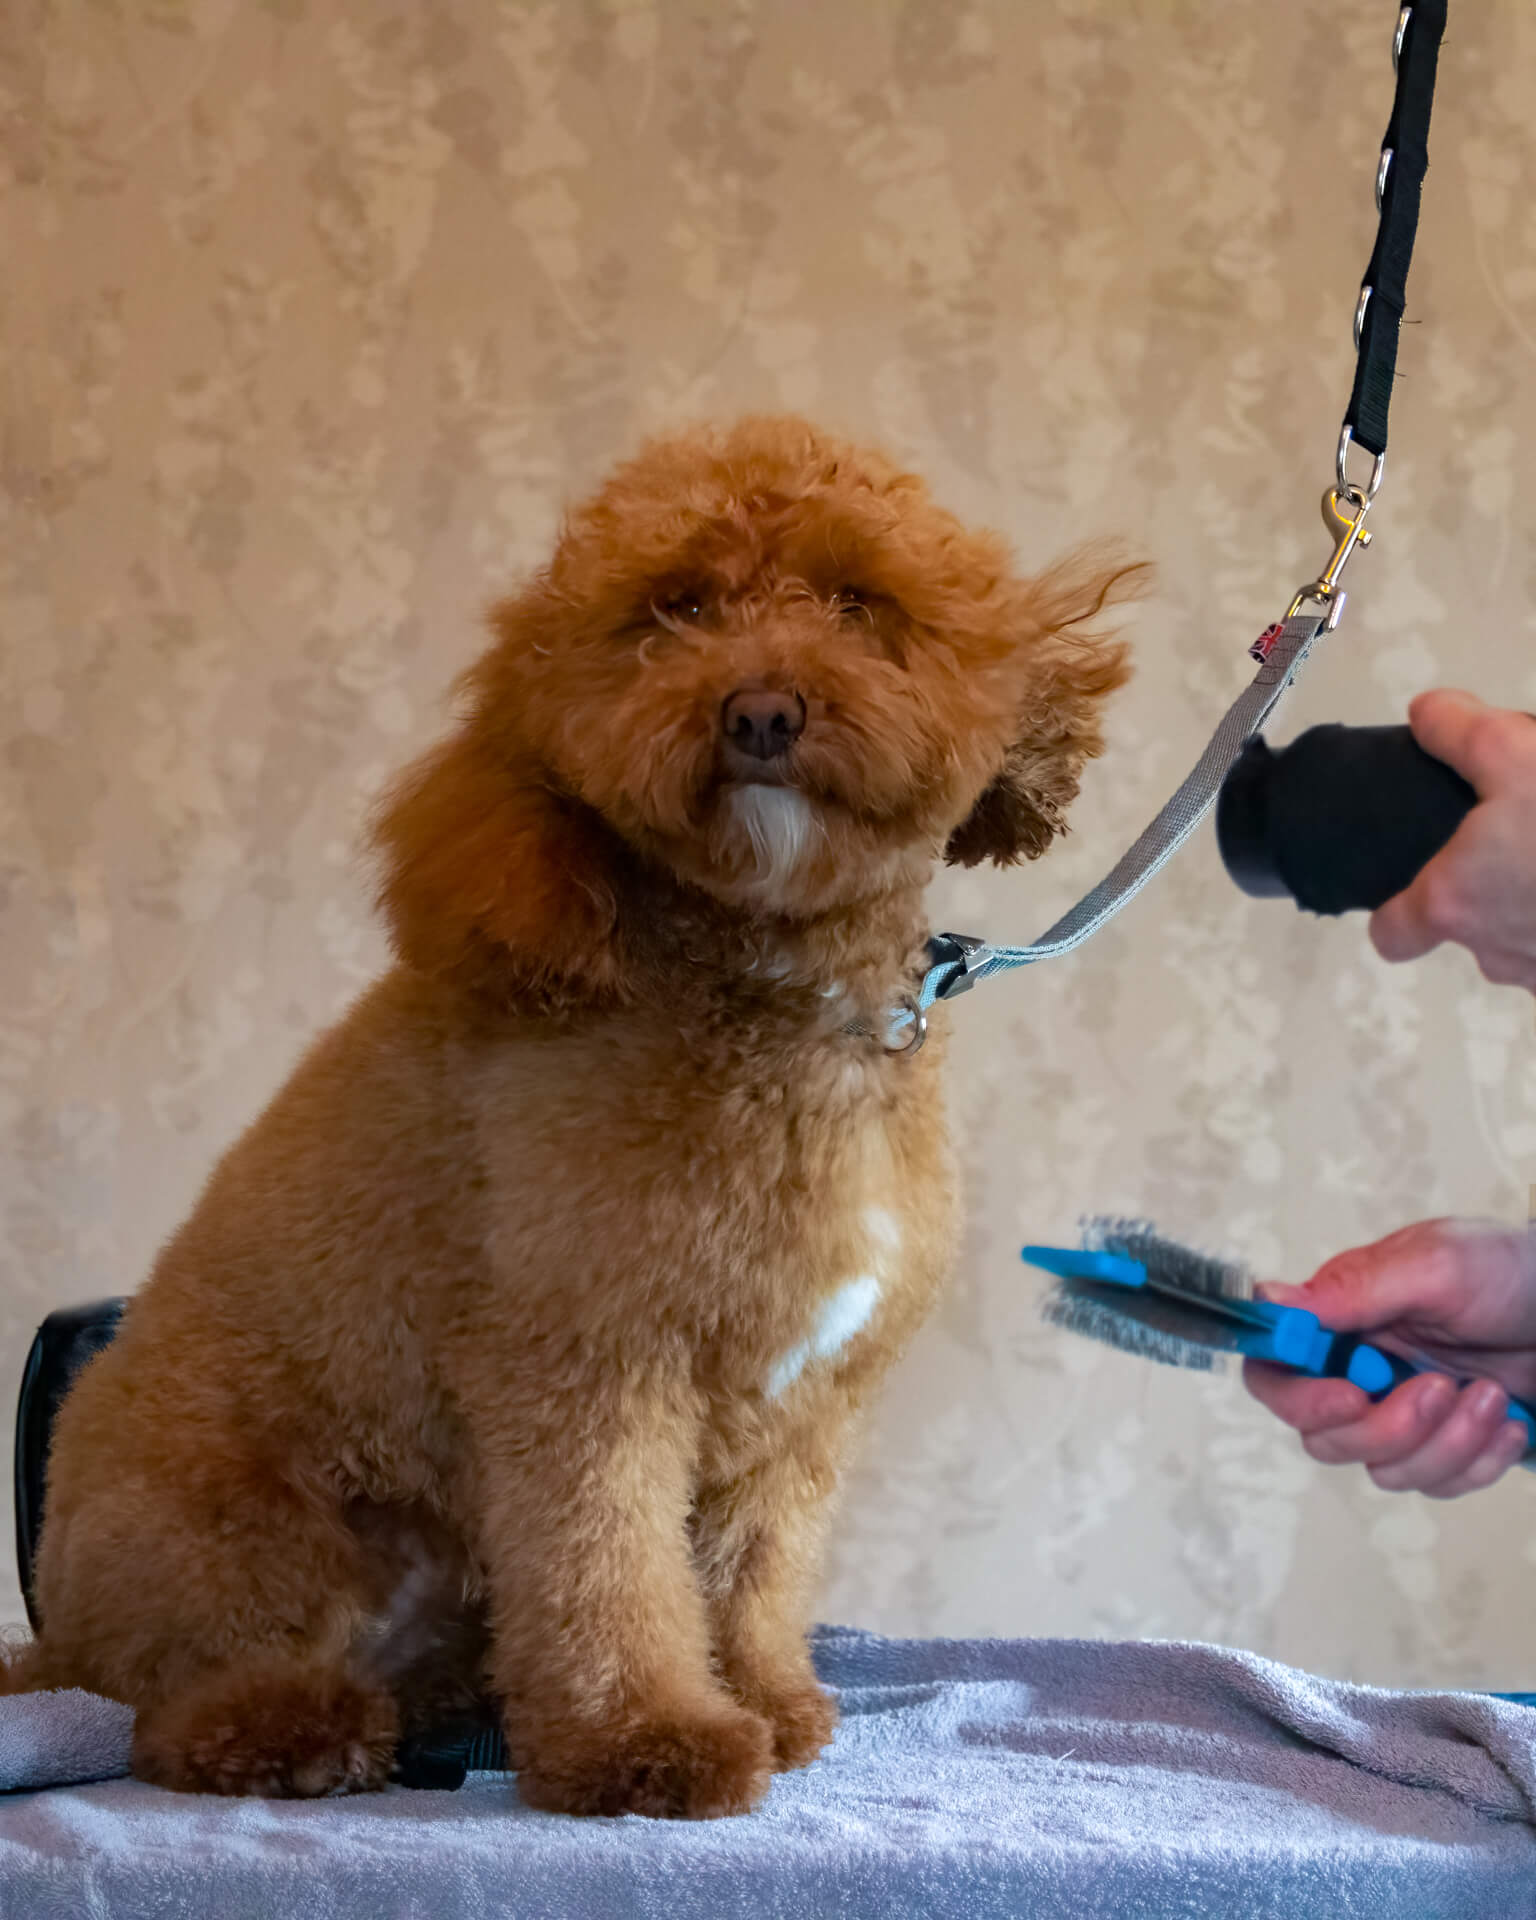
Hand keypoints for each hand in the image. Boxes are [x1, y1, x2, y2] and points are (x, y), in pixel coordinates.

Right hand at [1242, 1218, 1535, 1496]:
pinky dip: (1476, 1460)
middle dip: (1386, 1428)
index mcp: (1342, 1320)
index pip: (1276, 1371)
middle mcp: (1359, 1370)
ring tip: (1493, 1397)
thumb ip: (1353, 1289)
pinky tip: (1508, 1421)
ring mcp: (1401, 1411)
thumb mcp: (1435, 1265)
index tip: (1352, 1395)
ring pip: (1384, 1468)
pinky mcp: (1444, 1443)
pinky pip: (1436, 1482)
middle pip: (1324, 1436)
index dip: (1300, 1397)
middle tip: (1441, 1389)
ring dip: (1445, 1443)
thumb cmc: (1508, 1271)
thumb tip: (1267, 1300)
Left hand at [1369, 690, 1535, 987]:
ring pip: (1527, 942)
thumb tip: (1426, 716)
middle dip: (1492, 892)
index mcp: (1454, 903)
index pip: (1392, 936)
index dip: (1399, 914)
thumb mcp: (1516, 753)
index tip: (1419, 886)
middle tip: (1521, 841)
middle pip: (1472, 929)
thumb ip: (1461, 733)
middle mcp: (1494, 953)